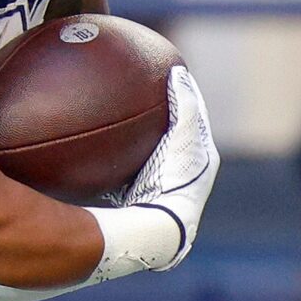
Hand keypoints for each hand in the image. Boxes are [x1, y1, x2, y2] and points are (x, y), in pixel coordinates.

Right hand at [113, 66, 219, 266]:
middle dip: (163, 121)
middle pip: (175, 139)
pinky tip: (96, 158)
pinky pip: (127, 176)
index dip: (187, 97)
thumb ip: (184, 102)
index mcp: (204, 158)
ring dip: (139, 144)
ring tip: (119, 125)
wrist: (159, 228)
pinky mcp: (141, 205)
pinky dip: (116, 165)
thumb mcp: (185, 135)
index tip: (173, 76)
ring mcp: (164, 191)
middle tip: (146, 97)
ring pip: (151, 158)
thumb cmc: (175, 180)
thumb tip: (177, 72)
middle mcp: (188, 176)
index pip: (196, 119)